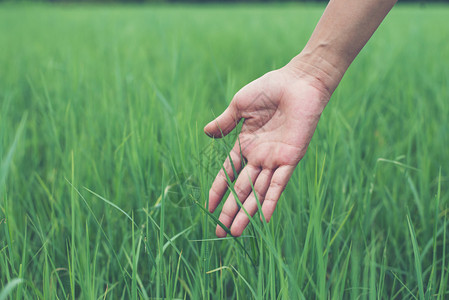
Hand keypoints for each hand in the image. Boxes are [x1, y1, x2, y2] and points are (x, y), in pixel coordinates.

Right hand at [204, 64, 329, 236]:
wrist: (298, 81)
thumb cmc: (270, 88)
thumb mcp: (240, 106)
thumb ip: (225, 122)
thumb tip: (206, 133)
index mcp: (246, 144)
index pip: (228, 174)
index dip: (218, 191)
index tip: (209, 208)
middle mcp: (259, 156)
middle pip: (241, 189)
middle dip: (231, 211)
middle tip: (221, 233)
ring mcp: (274, 159)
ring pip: (257, 192)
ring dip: (247, 212)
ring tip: (235, 232)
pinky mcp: (290, 158)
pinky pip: (279, 183)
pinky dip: (270, 200)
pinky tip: (262, 219)